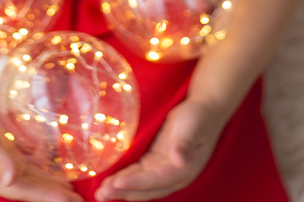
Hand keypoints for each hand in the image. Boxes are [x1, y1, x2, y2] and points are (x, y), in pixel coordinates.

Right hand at [0, 104, 82, 201]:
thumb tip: (11, 180)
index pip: (24, 192)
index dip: (46, 196)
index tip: (67, 200)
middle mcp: (1, 178)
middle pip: (32, 190)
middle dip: (55, 196)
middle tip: (80, 201)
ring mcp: (5, 168)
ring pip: (34, 180)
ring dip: (53, 186)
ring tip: (74, 193)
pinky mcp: (9, 156)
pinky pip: (30, 167)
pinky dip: (45, 171)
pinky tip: (59, 171)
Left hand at [94, 99, 225, 200]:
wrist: (203, 111)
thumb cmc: (198, 118)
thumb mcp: (191, 128)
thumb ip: (183, 144)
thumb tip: (179, 162)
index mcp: (183, 171)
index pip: (156, 181)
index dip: (136, 183)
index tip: (117, 183)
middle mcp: (173, 176)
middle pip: (145, 189)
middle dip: (123, 191)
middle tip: (101, 194)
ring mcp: (163, 170)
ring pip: (139, 184)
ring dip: (120, 188)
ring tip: (100, 192)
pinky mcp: (155, 163)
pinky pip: (137, 174)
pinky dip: (124, 178)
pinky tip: (110, 181)